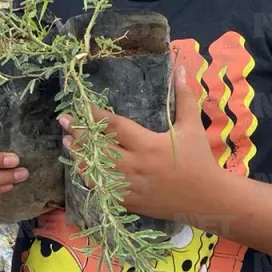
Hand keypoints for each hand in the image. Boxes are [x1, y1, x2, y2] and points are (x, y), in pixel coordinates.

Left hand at [60, 62, 218, 224]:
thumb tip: (181, 69)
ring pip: (96, 170)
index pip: (114, 127)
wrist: (208, 200)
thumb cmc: (200, 160)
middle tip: (63, 121)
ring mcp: (131, 186)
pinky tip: (81, 167)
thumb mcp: (192, 126)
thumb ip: (184, 97)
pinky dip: (90, 177)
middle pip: (98, 148)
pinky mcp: (130, 202)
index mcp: (148, 145)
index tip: (80, 106)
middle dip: (79, 134)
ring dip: (79, 155)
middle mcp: (135, 166)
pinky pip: (103, 190)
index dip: (95, 116)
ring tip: (67, 141)